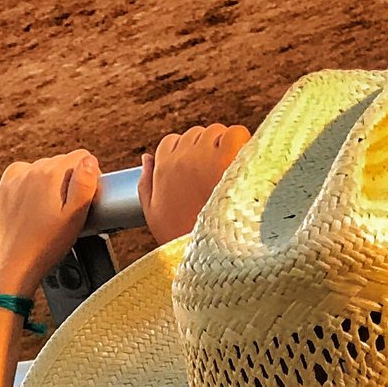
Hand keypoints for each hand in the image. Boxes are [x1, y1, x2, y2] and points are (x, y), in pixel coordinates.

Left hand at [0, 150, 102, 301]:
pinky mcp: (4, 188)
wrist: (15, 265)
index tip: (84, 198)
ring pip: (43, 169)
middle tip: (65, 211)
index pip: (82, 157)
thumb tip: (89, 159)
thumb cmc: (47, 245)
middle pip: (62, 163)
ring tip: (48, 213)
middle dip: (68, 180)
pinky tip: (33, 205)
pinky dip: (31, 184)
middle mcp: (30, 170)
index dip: (89, 176)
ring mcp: (15, 178)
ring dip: (50, 183)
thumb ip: (85, 184)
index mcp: (50, 173)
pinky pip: (24, 175)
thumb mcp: (75, 217)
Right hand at [139, 123, 251, 246]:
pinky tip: (242, 167)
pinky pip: (236, 133)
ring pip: (216, 132)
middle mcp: (181, 156)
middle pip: (195, 136)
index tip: (196, 175)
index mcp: (162, 168)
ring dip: (224, 147)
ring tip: (230, 175)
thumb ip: (146, 183)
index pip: (171, 143)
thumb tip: (146, 158)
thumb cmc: (183, 238)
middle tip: (216, 178)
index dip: (185, 157)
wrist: (213, 253)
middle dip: (205, 151)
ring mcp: (206, 153)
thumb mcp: (152, 215)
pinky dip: (242, 144)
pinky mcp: (230, 153)